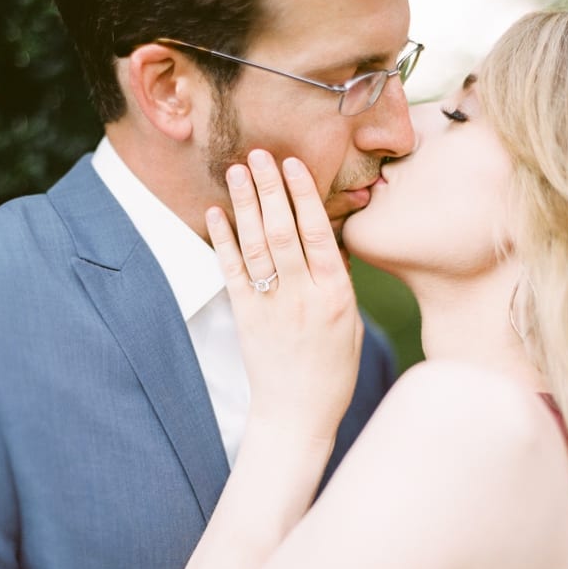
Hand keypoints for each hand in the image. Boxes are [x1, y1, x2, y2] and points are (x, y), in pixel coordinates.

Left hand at [206, 150, 362, 443]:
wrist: (299, 414)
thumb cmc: (332, 370)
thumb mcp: (351, 325)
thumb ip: (338, 284)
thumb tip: (331, 245)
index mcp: (336, 296)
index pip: (319, 235)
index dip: (305, 197)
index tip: (294, 165)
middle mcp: (304, 297)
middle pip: (284, 232)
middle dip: (270, 189)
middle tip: (260, 153)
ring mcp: (272, 307)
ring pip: (257, 246)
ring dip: (245, 205)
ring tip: (237, 170)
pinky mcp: (246, 318)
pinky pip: (232, 273)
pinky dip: (223, 241)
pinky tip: (216, 213)